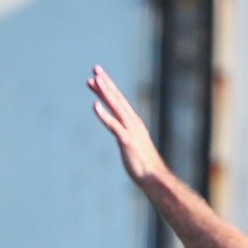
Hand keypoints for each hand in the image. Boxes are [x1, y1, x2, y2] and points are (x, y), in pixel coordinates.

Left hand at [86, 65, 170, 186]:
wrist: (154, 178)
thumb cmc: (144, 165)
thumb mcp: (133, 146)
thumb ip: (127, 137)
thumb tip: (123, 135)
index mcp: (134, 123)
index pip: (119, 101)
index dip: (107, 88)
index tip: (97, 77)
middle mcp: (132, 122)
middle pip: (116, 98)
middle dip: (105, 83)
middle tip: (95, 68)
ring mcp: (130, 130)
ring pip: (115, 107)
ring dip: (104, 92)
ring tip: (93, 80)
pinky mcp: (126, 141)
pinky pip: (113, 125)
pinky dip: (104, 115)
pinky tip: (94, 106)